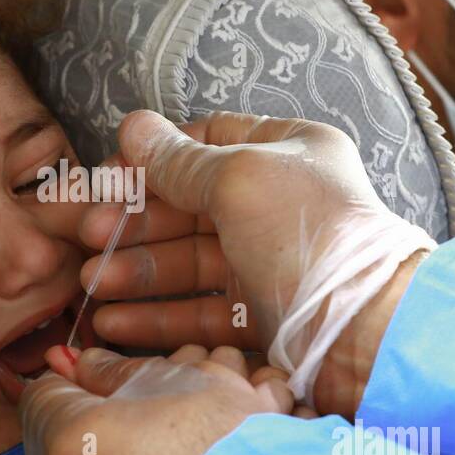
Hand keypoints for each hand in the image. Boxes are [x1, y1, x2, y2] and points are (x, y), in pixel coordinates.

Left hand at [15, 345, 300, 454]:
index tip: (106, 383)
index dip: (79, 381)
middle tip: (143, 427)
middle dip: (90, 432)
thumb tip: (83, 364)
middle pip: (53, 449)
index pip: (43, 393)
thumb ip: (119, 371)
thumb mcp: (184, 383)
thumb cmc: (236, 451)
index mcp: (68, 443)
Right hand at [79, 111, 433, 406]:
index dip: (152, 160)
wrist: (367, 328)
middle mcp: (281, 204)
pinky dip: (158, 317)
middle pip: (190, 207)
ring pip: (190, 262)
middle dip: (135, 223)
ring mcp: (272, 262)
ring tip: (91, 284)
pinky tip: (114, 322)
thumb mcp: (240, 179)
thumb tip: (133, 126)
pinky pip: (201, 312)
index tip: (106, 179)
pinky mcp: (266, 316)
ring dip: (137, 272)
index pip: (207, 144)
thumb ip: (179, 160)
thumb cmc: (311, 235)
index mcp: (288, 153)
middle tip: (87, 237)